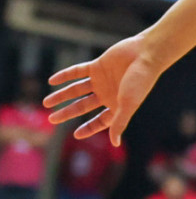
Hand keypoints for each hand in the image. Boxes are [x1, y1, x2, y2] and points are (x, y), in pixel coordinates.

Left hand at [43, 34, 160, 145]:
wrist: (146, 54)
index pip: (100, 120)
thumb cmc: (141, 81)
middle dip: (67, 113)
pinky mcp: (98, 65)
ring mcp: (102, 79)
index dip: (89, 128)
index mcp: (117, 105)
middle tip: (51, 119)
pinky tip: (52, 80)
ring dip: (62, 95)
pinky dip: (65, 75)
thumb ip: (120, 123)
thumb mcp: (128, 104)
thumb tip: (115, 144)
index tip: (75, 134)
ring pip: (77, 89)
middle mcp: (108, 93)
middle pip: (83, 106)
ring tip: (47, 102)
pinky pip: (78, 71)